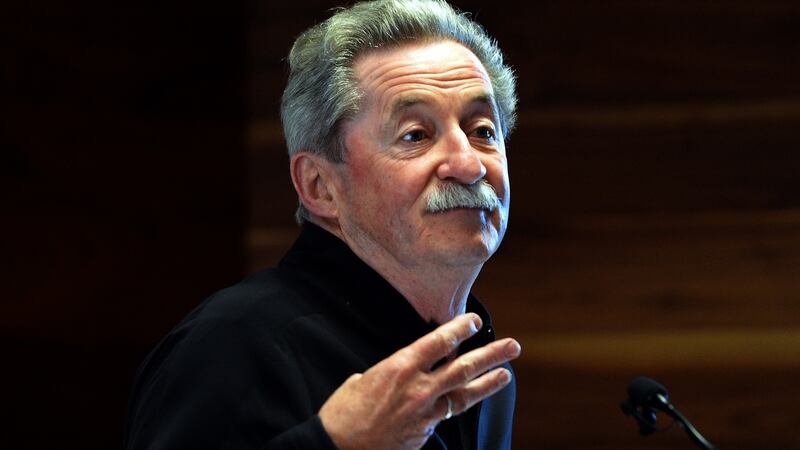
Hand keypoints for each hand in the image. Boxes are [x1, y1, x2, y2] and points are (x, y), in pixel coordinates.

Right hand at [318, 313, 520, 449]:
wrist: (338, 447)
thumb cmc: (343, 411)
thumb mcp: (363, 378)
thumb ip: (391, 371)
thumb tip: (403, 371)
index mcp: (400, 367)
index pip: (439, 342)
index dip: (460, 329)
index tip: (474, 322)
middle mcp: (418, 388)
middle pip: (463, 367)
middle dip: (491, 355)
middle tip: (512, 346)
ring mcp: (424, 413)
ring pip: (465, 394)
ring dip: (489, 382)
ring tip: (507, 373)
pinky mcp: (424, 433)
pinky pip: (448, 415)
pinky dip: (460, 405)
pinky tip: (471, 399)